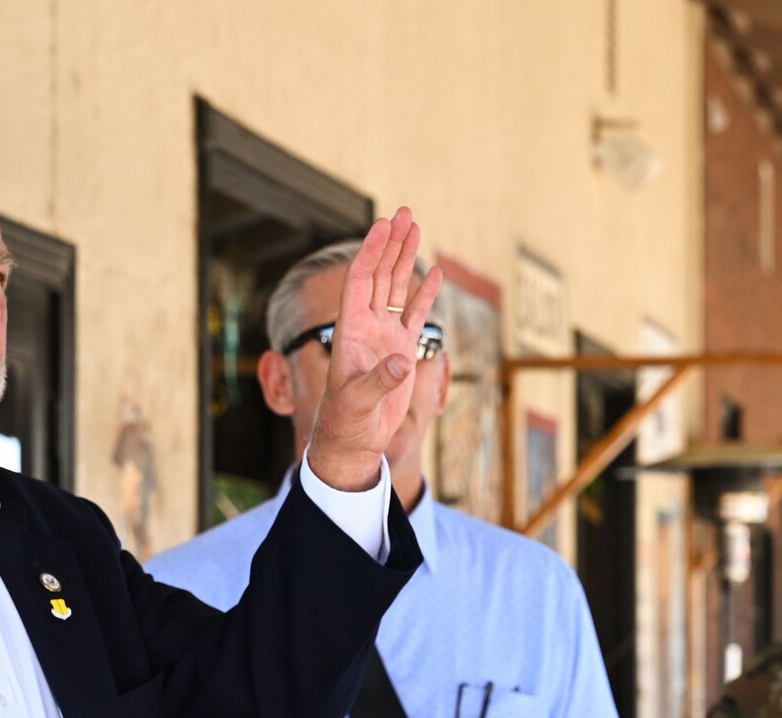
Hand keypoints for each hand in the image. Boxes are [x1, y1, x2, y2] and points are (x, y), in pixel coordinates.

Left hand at [304, 207, 443, 491]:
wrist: (354, 440)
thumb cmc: (346, 421)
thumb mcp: (358, 402)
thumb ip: (379, 381)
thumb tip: (401, 363)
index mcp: (350, 330)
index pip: (361, 280)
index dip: (372, 252)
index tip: (384, 225)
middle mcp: (367, 326)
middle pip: (380, 274)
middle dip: (391, 244)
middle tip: (405, 213)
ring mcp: (384, 336)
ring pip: (396, 288)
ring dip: (405, 259)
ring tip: (416, 228)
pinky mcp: (402, 351)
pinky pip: (414, 316)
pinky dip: (424, 294)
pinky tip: (434, 272)